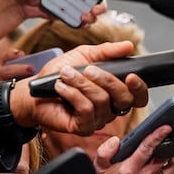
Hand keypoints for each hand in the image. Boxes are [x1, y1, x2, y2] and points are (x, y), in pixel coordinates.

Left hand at [7, 42, 148, 134]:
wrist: (34, 91)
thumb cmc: (58, 75)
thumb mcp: (84, 56)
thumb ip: (107, 52)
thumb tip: (129, 46)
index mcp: (113, 93)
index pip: (138, 97)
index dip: (139, 88)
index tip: (131, 75)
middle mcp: (109, 109)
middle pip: (124, 99)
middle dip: (107, 80)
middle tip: (88, 69)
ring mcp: (97, 120)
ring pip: (102, 101)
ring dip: (82, 83)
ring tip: (66, 75)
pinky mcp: (82, 127)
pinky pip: (86, 109)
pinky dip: (72, 94)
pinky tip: (61, 87)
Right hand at [93, 127, 173, 173]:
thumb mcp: (99, 167)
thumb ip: (105, 151)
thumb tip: (116, 141)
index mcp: (129, 170)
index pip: (147, 149)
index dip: (158, 136)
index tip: (167, 127)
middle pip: (166, 156)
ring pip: (172, 167)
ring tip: (172, 147)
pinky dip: (168, 168)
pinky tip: (164, 161)